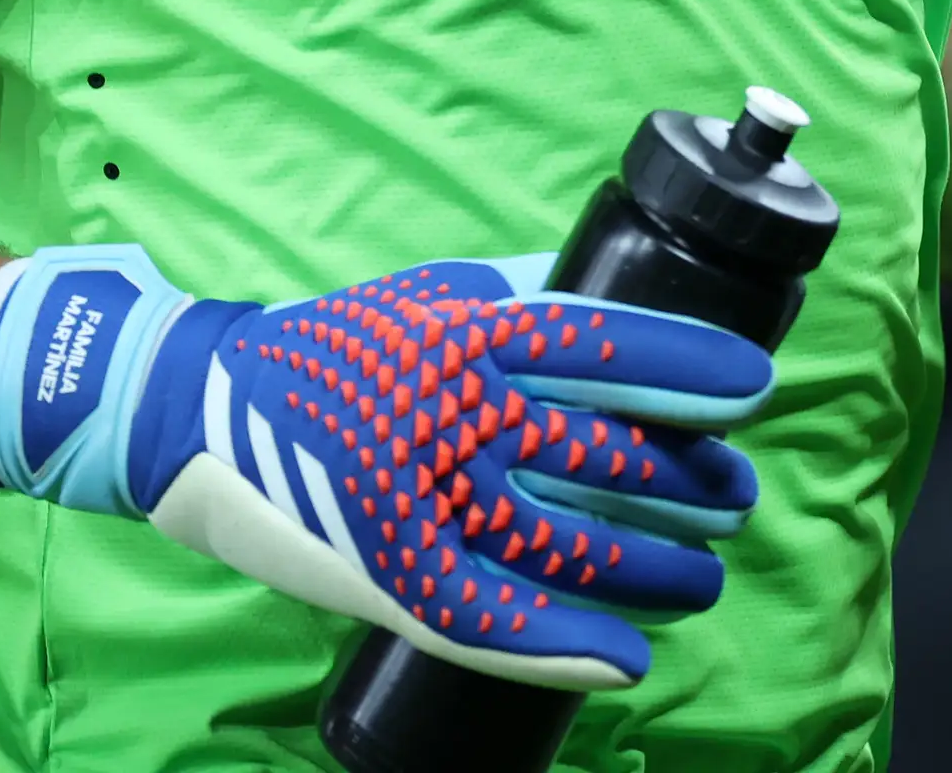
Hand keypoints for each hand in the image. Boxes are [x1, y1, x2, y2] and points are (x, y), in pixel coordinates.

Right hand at [0, 245, 773, 689]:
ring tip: (699, 576)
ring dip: (658, 568)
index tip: (751, 387)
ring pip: (577, 543)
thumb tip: (609, 294)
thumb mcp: (425, 294)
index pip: (613, 344)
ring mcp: (429, 495)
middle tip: (731, 494)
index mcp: (471, 332)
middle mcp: (460, 411)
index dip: (696, 369)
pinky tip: (627, 657)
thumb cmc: (329, 347)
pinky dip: (572, 647)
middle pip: (613, 454)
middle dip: (694, 481)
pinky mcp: (395, 569)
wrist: (200, 407)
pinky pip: (501, 620)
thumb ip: (516, 295)